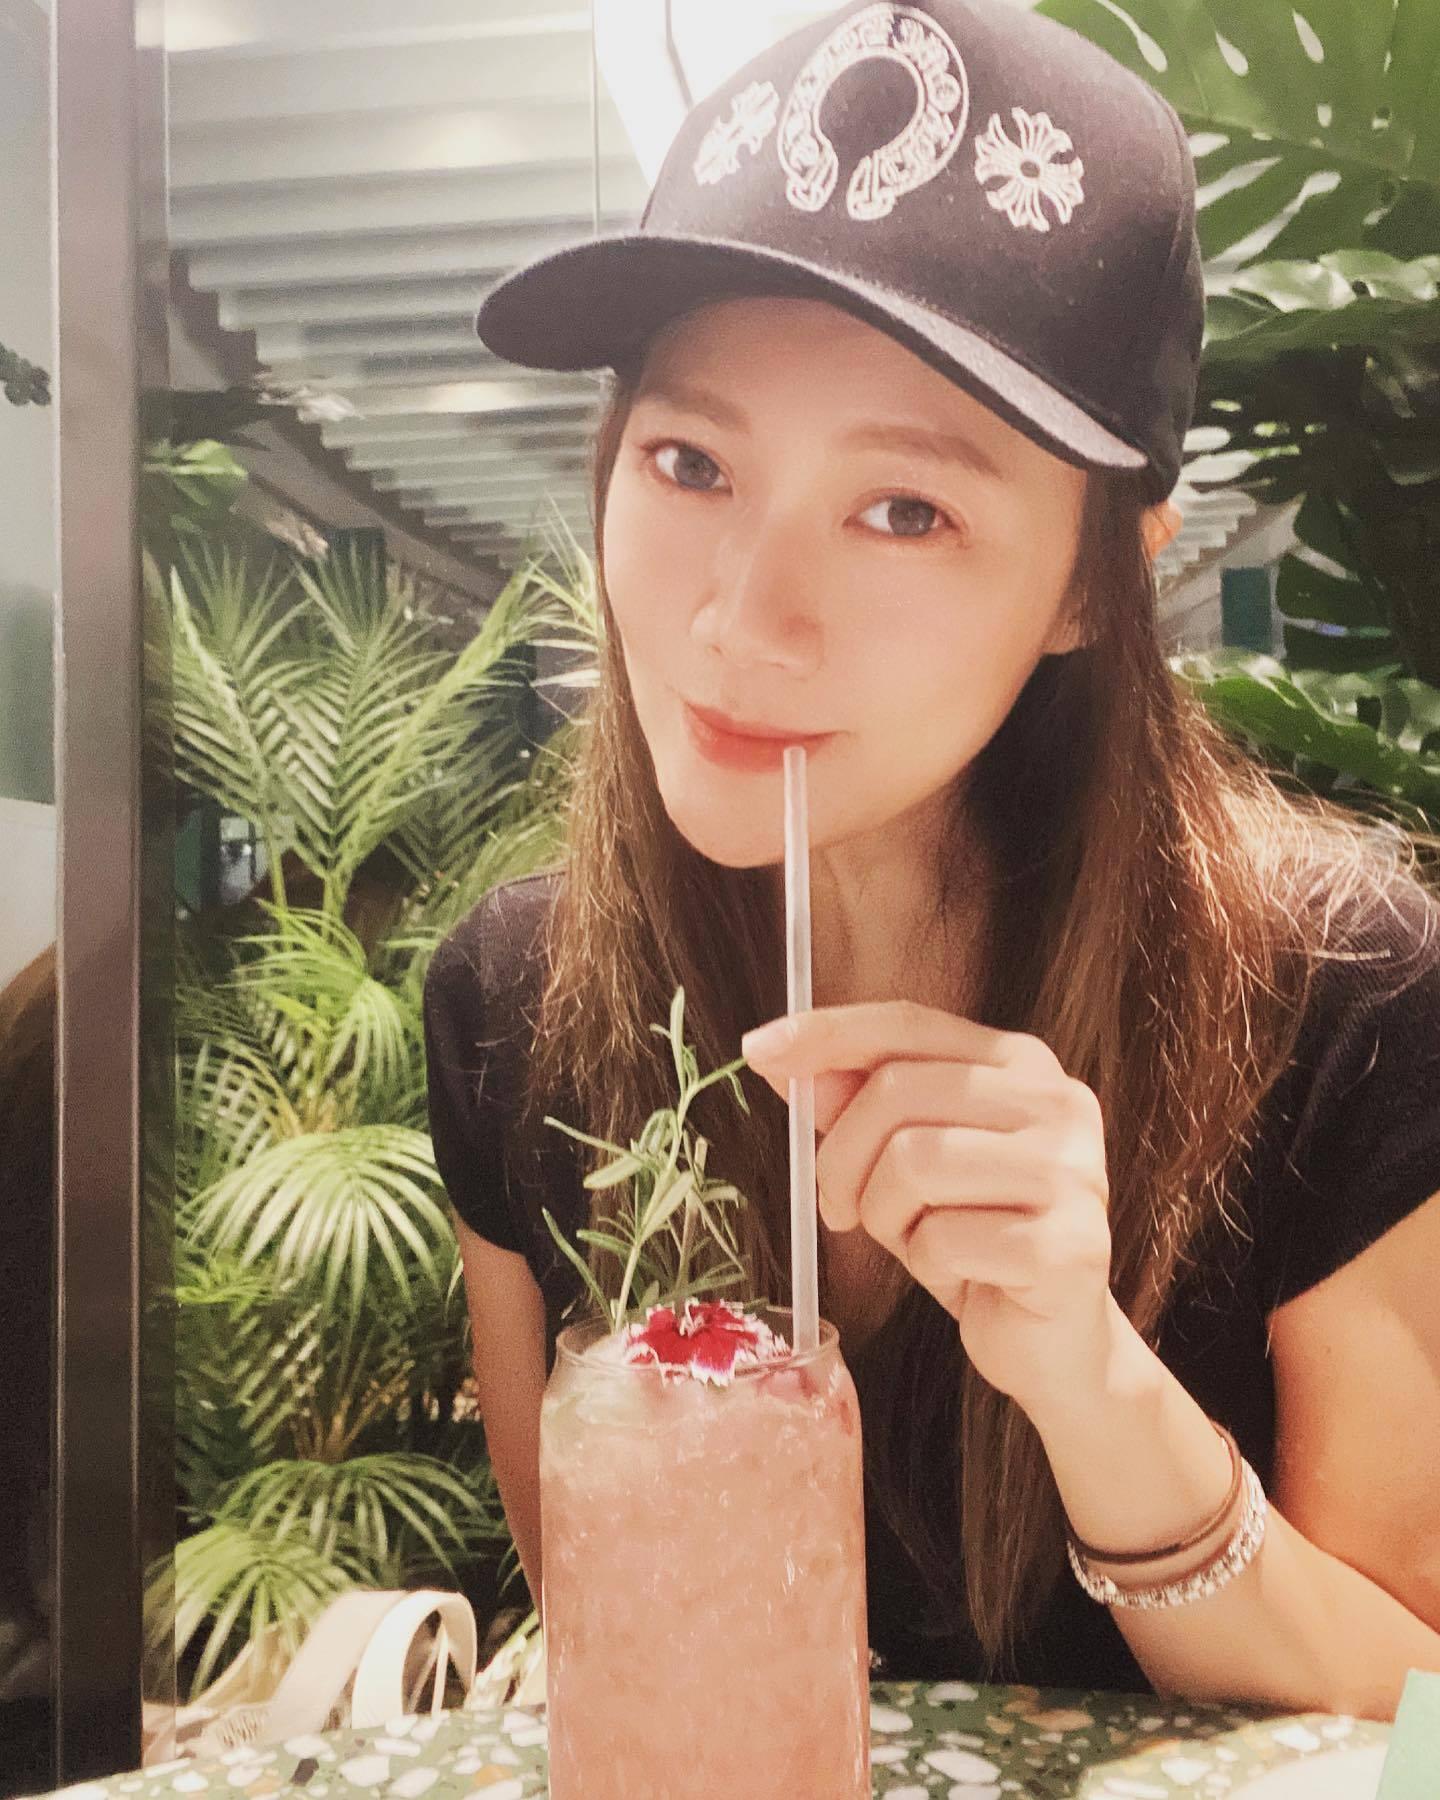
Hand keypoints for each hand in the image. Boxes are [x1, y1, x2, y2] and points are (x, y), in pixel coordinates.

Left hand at [741, 1001, 1115, 1417]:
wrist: (1050, 1341)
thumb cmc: (973, 1239)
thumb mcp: (904, 1162)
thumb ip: (856, 1103)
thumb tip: (781, 1056)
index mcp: (1021, 1064)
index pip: (907, 1022)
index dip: (827, 1033)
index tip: (759, 1050)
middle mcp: (1057, 1102)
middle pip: (897, 1091)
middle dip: (841, 1156)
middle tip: (837, 1206)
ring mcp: (1071, 1171)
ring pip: (914, 1162)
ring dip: (883, 1214)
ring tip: (910, 1238)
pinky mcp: (1069, 1244)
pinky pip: (944, 1238)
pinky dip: (926, 1263)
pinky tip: (958, 1274)